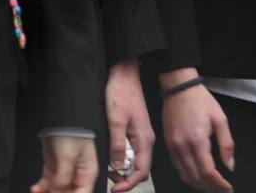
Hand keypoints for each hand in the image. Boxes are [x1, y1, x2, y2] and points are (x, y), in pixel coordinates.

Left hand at [30, 134, 98, 192]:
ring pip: (56, 190)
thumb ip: (63, 176)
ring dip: (47, 192)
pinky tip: (36, 189)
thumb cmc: (72, 132)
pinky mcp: (53, 167)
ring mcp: (64, 172)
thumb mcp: (68, 156)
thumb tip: (58, 190)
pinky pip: (48, 182)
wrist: (60, 117)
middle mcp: (77, 175)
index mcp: (87, 174)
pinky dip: (41, 187)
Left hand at [105, 59, 154, 190]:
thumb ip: (117, 144)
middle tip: (110, 180)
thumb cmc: (121, 92)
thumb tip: (117, 166)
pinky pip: (132, 150)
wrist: (125, 73)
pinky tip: (113, 155)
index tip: (115, 189)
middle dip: (125, 178)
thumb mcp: (115, 119)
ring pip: (136, 160)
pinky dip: (123, 157)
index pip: (141, 172)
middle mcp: (146, 140)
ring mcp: (142, 135)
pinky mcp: (136, 129)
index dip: (129, 183)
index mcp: (144, 139)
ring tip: (109, 169)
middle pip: (139, 169)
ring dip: (123, 168)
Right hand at [160, 70, 232, 191]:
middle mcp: (182, 146)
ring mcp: (172, 146)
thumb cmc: (200, 100)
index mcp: (197, 140)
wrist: (178, 87)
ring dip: (199, 185)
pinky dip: (188, 176)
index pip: (207, 172)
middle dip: (211, 188)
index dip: (219, 184)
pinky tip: (198, 176)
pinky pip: (177, 167)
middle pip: (195, 177)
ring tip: (213, 186)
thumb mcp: (220, 119)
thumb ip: (227, 144)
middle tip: (223, 190)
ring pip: (185, 175)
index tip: (229, 187)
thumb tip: (229, 166)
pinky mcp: (168, 144)